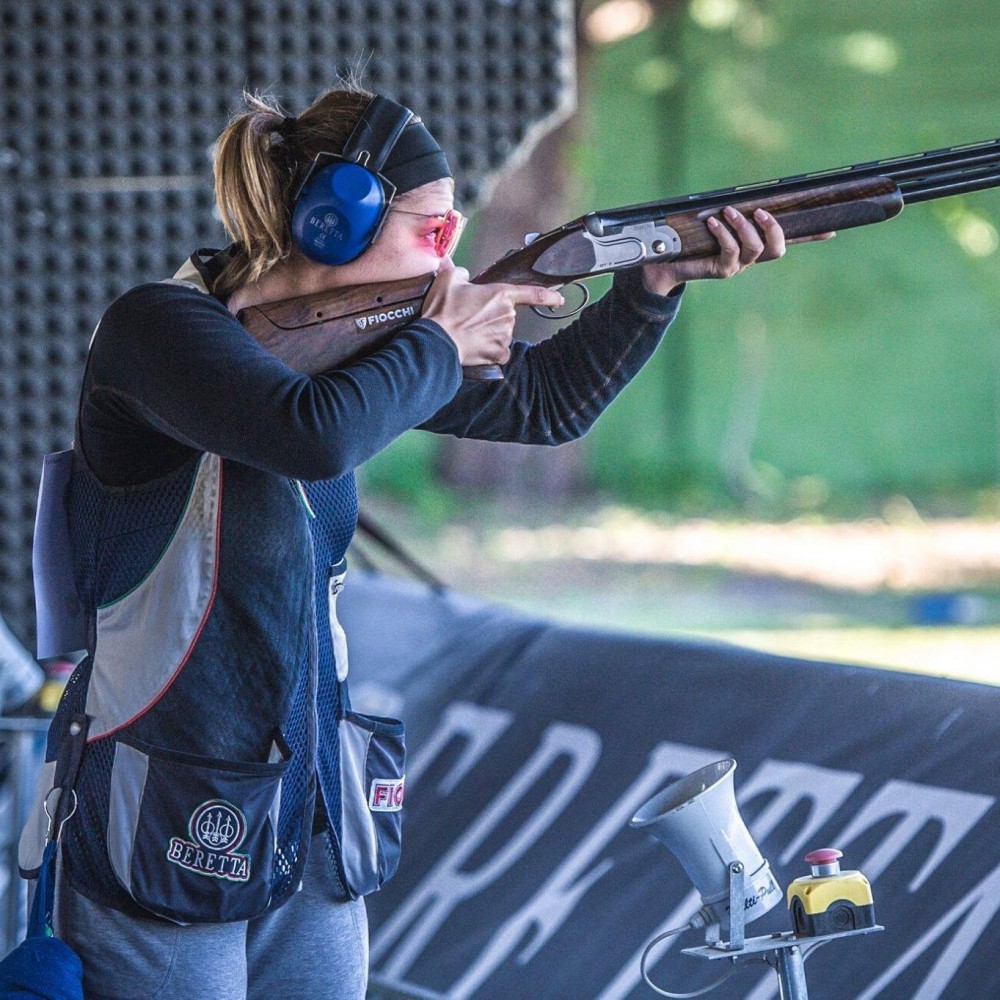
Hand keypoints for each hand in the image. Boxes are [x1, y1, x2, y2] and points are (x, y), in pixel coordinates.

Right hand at [422, 257, 564, 365]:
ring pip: (502, 333)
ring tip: (468, 331)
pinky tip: (477, 346)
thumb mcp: (447, 280)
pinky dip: (491, 350)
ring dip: (490, 333)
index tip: (559, 299)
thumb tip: (456, 269)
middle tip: (470, 317)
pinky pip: (500, 352)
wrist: (437, 341)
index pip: (533, 293)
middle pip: (507, 315)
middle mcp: (508, 316)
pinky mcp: (498, 354)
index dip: (549, 296)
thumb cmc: (444, 311)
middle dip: (492, 316)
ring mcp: (505, 336)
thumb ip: (458, 271)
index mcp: (501, 295)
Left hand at [641, 207, 835, 295]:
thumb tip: (745, 193)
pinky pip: (731, 251)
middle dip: (773, 228)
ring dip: (745, 227)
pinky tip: (714, 222)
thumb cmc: (693, 234)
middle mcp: (752, 257)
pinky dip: (725, 233)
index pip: (791, 238)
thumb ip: (736, 209)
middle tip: (760, 211)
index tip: (833, 230)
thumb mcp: (718, 218)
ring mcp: (739, 265)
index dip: (812, 236)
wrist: (668, 259)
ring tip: (730, 212)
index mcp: (757, 242)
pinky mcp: (722, 270)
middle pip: (779, 248)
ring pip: (756, 249)